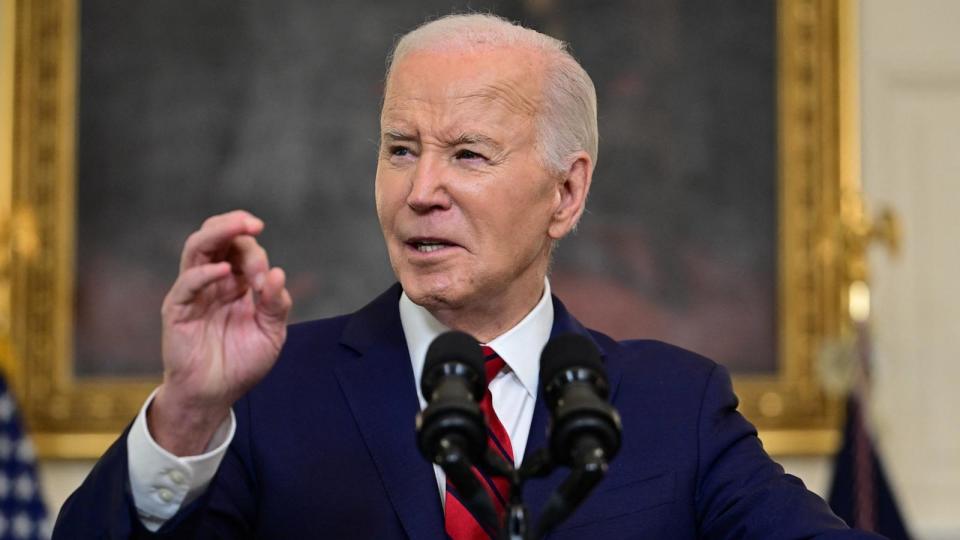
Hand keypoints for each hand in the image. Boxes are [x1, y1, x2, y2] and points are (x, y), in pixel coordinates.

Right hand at [149, 210, 291, 455]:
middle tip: (254, 223)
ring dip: (218, 234)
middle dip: (235, 225)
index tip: (265, 282)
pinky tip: (223, 272)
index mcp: (236, 282)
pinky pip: (187, 284)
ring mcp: (193, 292)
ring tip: (238, 226)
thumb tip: (278, 274)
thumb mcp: (270, 333)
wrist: (215, 395)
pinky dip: (204, 274)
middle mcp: (213, 280)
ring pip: (197, 248)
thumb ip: (275, 305)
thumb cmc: (241, 362)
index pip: (242, 249)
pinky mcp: (178, 310)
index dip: (257, 257)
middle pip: (216, 237)